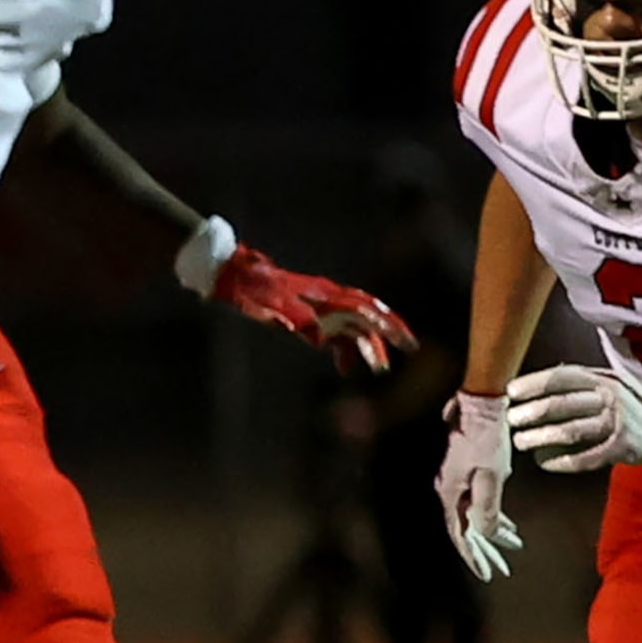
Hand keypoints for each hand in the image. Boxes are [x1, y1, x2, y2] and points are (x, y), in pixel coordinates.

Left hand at [209, 248, 413, 372]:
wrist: (231, 274)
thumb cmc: (249, 288)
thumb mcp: (267, 304)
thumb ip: (291, 318)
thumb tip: (317, 337)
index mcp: (322, 293)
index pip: (363, 309)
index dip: (385, 324)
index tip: (404, 340)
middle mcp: (327, 297)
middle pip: (366, 314)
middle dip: (389, 333)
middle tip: (411, 350)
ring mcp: (318, 305)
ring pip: (352, 325)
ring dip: (367, 345)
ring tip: (379, 368)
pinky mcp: (308, 313)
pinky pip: (335, 331)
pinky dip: (344, 348)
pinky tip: (346, 368)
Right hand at [436, 392, 520, 582]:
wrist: (482, 405)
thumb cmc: (487, 438)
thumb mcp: (492, 475)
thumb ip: (489, 508)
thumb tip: (490, 533)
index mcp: (451, 493)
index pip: (461, 535)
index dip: (475, 557)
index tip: (489, 574)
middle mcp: (448, 490)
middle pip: (466, 530)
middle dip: (485, 550)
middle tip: (502, 568)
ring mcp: (456, 481)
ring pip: (472, 517)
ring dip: (492, 534)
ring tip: (513, 545)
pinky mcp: (465, 473)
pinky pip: (477, 503)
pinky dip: (493, 516)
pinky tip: (508, 524)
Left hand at [505, 364, 641, 472]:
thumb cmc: (616, 406)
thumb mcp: (601, 385)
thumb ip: (571, 384)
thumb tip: (524, 387)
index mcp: (600, 379)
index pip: (564, 377)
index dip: (535, 383)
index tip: (510, 391)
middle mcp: (609, 398)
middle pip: (564, 404)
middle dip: (533, 412)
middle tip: (510, 419)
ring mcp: (617, 423)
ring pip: (573, 430)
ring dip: (542, 437)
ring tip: (520, 441)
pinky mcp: (622, 448)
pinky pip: (588, 457)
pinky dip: (563, 461)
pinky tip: (544, 462)